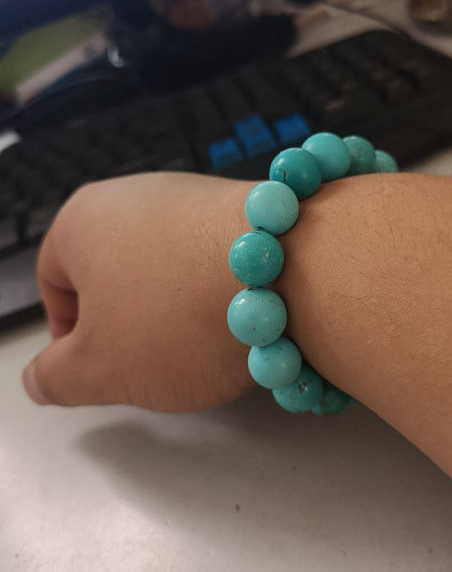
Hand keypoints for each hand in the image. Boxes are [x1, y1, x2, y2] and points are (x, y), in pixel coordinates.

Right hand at [23, 172, 255, 410]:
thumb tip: (38, 377)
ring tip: (210, 341)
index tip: (106, 367)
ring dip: (182, 312)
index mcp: (83, 219)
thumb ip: (55, 377)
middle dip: (133, 325)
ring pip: (172, 269)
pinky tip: (245, 318)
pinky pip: (218, 259)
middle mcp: (138, 193)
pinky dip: (223, 292)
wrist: (292, 269)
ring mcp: (196, 195)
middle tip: (158, 362)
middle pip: (118, 274)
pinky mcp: (248, 207)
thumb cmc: (175, 318)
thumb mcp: (98, 370)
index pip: (55, 281)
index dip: (70, 334)